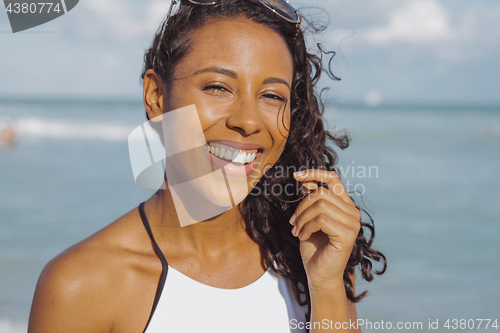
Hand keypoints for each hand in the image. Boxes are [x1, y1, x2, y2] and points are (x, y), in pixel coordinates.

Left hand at [290, 169, 360, 291]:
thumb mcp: (308, 219)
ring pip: (320, 204)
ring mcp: (353, 223)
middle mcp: (352, 212)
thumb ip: (310, 200)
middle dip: (301, 206)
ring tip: (297, 231)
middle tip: (293, 223)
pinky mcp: (348, 234)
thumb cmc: (314, 248)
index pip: (333, 179)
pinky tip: (304, 237)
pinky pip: (321, 219)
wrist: (319, 275)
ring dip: (302, 218)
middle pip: (321, 192)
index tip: (296, 175)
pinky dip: (307, 227)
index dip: (315, 173)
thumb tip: (304, 180)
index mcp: (345, 206)